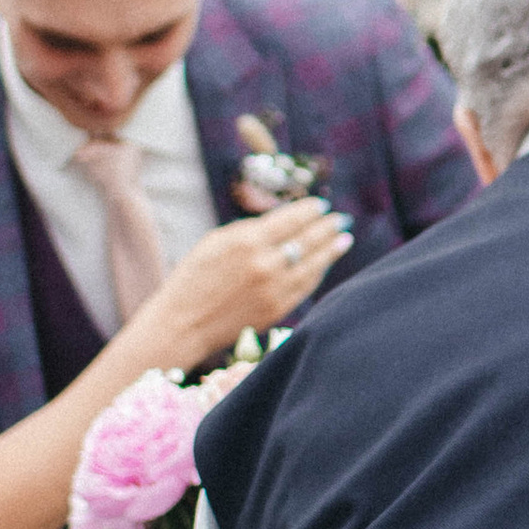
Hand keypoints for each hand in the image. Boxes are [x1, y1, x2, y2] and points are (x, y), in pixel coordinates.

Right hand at [145, 202, 349, 364]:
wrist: (184, 323)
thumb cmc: (194, 277)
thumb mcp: (216, 241)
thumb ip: (251, 230)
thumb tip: (284, 221)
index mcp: (247, 241)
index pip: (290, 219)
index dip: (310, 211)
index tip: (322, 206)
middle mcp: (265, 264)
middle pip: (307, 240)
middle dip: (327, 227)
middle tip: (341, 219)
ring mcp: (274, 289)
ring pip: (313, 264)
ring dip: (331, 249)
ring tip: (344, 239)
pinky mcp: (278, 309)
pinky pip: (306, 286)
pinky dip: (319, 272)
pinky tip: (326, 263)